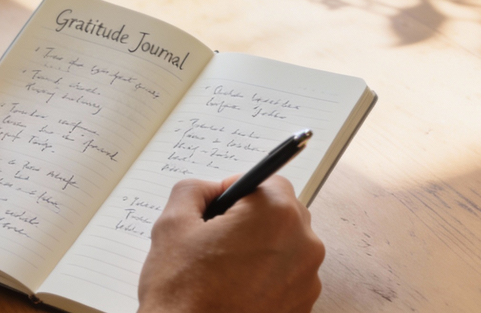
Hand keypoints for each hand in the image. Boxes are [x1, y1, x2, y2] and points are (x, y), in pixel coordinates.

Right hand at [137, 175, 324, 312]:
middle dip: (253, 219)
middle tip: (218, 239)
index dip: (241, 190)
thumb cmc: (183, 292)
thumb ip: (193, 190)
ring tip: (224, 270)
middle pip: (283, 213)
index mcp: (276, 215)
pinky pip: (288, 277)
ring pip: (286, 246)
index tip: (222, 207)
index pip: (270, 181)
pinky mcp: (302, 307)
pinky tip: (236, 290)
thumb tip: (209, 189)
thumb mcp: (172, 224)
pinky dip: (266, 278)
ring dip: (261, 249)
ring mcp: (307, 281)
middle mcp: (303, 245)